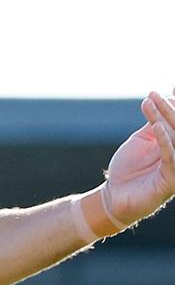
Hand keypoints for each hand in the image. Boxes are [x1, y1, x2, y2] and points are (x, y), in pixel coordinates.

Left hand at [103, 91, 174, 223]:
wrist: (114, 197)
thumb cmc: (128, 169)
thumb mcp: (141, 141)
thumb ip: (153, 122)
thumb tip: (162, 97)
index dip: (174, 106)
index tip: (171, 87)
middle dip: (170, 108)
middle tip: (155, 93)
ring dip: (165, 118)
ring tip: (154, 102)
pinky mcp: (171, 180)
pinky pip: (171, 158)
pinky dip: (164, 141)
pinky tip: (156, 126)